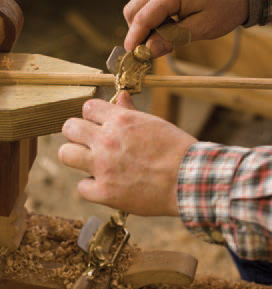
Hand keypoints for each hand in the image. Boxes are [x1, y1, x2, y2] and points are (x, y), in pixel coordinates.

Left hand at [58, 92, 196, 215]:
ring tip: (90, 161)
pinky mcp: (104, 193)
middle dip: (77, 132)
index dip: (92, 115)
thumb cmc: (176, 149)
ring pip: (66, 154)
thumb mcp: (154, 123)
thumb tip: (120, 95)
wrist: (189, 180)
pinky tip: (106, 184)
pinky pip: (81, 186)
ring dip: (76, 156)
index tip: (98, 123)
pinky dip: (92, 186)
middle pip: (69, 128)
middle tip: (88, 141)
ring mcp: (103, 167)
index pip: (87, 107)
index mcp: (121, 120)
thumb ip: (131, 111)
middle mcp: (107, 140)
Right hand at [123, 0, 248, 57]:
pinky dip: (148, 10)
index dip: (134, 38)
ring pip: (137, 0)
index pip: (143, 17)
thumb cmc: (226, 8)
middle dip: (136, 29)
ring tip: (160, 33)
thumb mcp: (201, 28)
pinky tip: (164, 21)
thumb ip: (172, 38)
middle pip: (133, 7)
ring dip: (141, 20)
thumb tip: (148, 51)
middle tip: (148, 46)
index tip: (130, 54)